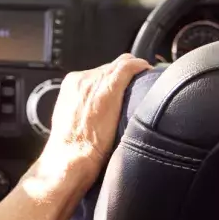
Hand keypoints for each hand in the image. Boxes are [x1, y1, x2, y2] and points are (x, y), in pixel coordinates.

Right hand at [43, 54, 151, 169]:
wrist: (72, 156)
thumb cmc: (72, 146)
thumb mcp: (70, 122)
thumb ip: (81, 109)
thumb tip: (94, 113)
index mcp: (71, 84)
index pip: (97, 72)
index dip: (112, 77)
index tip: (123, 86)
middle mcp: (83, 78)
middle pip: (110, 67)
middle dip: (123, 75)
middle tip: (136, 87)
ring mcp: (97, 81)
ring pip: (121, 63)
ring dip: (133, 71)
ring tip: (145, 79)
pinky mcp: (110, 87)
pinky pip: (129, 66)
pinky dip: (140, 66)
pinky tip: (148, 71)